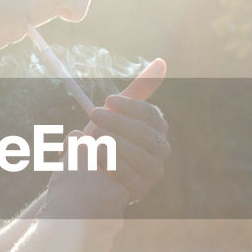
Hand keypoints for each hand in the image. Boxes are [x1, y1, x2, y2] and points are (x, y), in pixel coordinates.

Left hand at [83, 82, 170, 206]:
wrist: (90, 172)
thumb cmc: (105, 138)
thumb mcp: (117, 112)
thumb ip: (138, 89)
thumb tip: (161, 62)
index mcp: (157, 128)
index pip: (149, 114)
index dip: (129, 106)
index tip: (107, 100)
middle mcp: (161, 149)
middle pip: (144, 133)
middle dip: (117, 123)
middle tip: (94, 116)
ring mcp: (154, 170)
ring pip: (138, 154)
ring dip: (112, 143)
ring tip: (92, 137)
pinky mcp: (142, 189)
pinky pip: (131, 176)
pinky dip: (112, 165)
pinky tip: (97, 156)